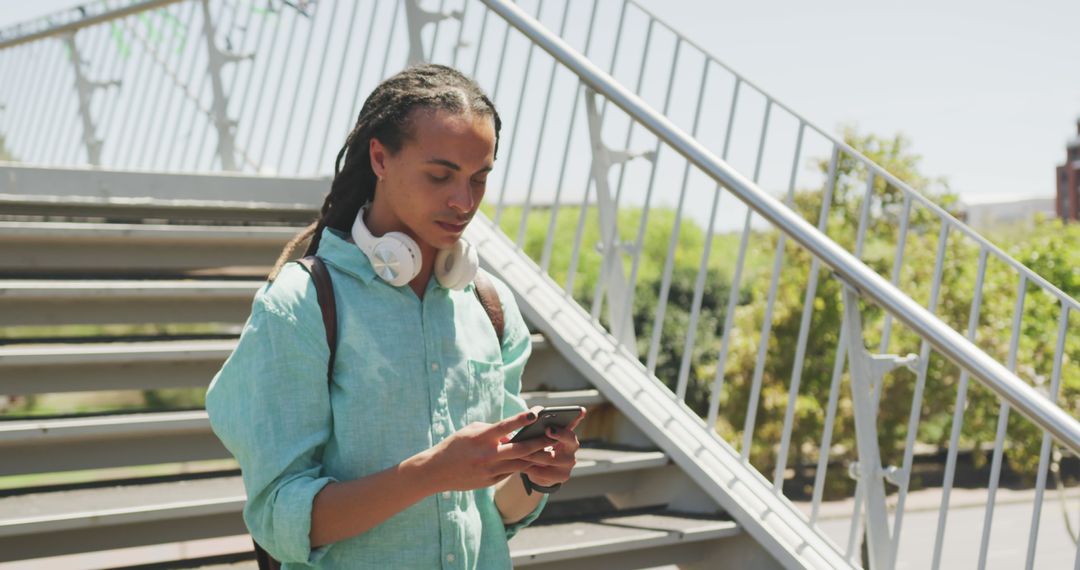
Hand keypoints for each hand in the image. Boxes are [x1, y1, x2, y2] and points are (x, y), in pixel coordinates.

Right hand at [422, 410, 552, 492]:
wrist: (436, 472)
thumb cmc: (455, 445)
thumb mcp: (471, 431)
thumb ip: (493, 430)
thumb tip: (512, 435)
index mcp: (481, 438)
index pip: (504, 426)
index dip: (521, 419)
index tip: (537, 413)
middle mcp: (487, 455)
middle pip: (519, 449)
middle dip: (539, 443)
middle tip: (553, 437)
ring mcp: (490, 471)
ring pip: (520, 464)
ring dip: (536, 458)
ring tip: (551, 452)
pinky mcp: (490, 481)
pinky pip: (510, 472)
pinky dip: (522, 466)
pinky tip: (534, 462)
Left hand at [504, 407, 585, 487]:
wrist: (539, 470)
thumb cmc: (538, 446)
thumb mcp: (539, 434)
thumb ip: (539, 423)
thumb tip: (532, 415)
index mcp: (567, 433)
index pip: (574, 422)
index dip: (576, 417)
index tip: (575, 412)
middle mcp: (572, 447)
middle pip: (570, 439)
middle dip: (559, 434)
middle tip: (548, 429)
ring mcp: (569, 462)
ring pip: (552, 458)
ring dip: (536, 454)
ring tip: (522, 451)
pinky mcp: (562, 476)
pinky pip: (546, 472)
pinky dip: (532, 469)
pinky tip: (522, 466)